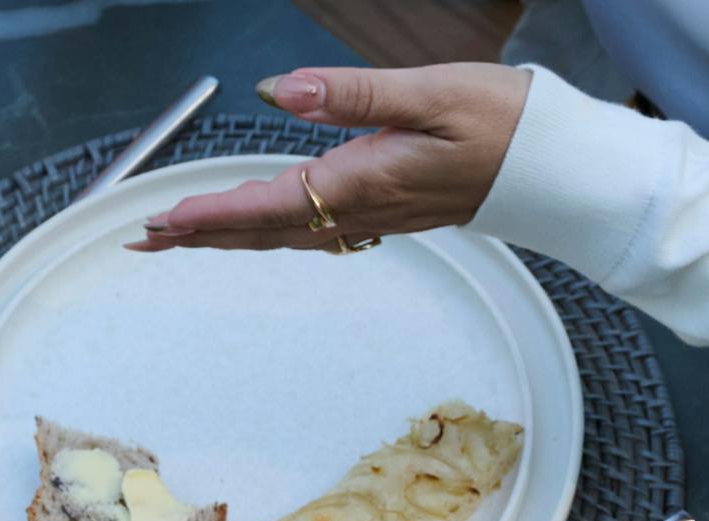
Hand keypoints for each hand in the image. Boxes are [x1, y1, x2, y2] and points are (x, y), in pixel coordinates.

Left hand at [130, 65, 526, 253]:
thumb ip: (353, 95)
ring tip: (188, 234)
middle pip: (271, 229)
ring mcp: (382, 214)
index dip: (213, 214)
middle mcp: (369, 207)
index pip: (272, 202)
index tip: (163, 223)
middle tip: (147, 239)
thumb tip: (280, 93)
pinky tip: (265, 225)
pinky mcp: (394, 208)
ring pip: (293, 233)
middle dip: (207, 234)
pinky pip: (323, 228)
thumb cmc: (506, 126)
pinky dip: (280, 229)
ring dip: (238, 235)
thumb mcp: (431, 94)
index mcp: (368, 180)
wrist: (560, 168)